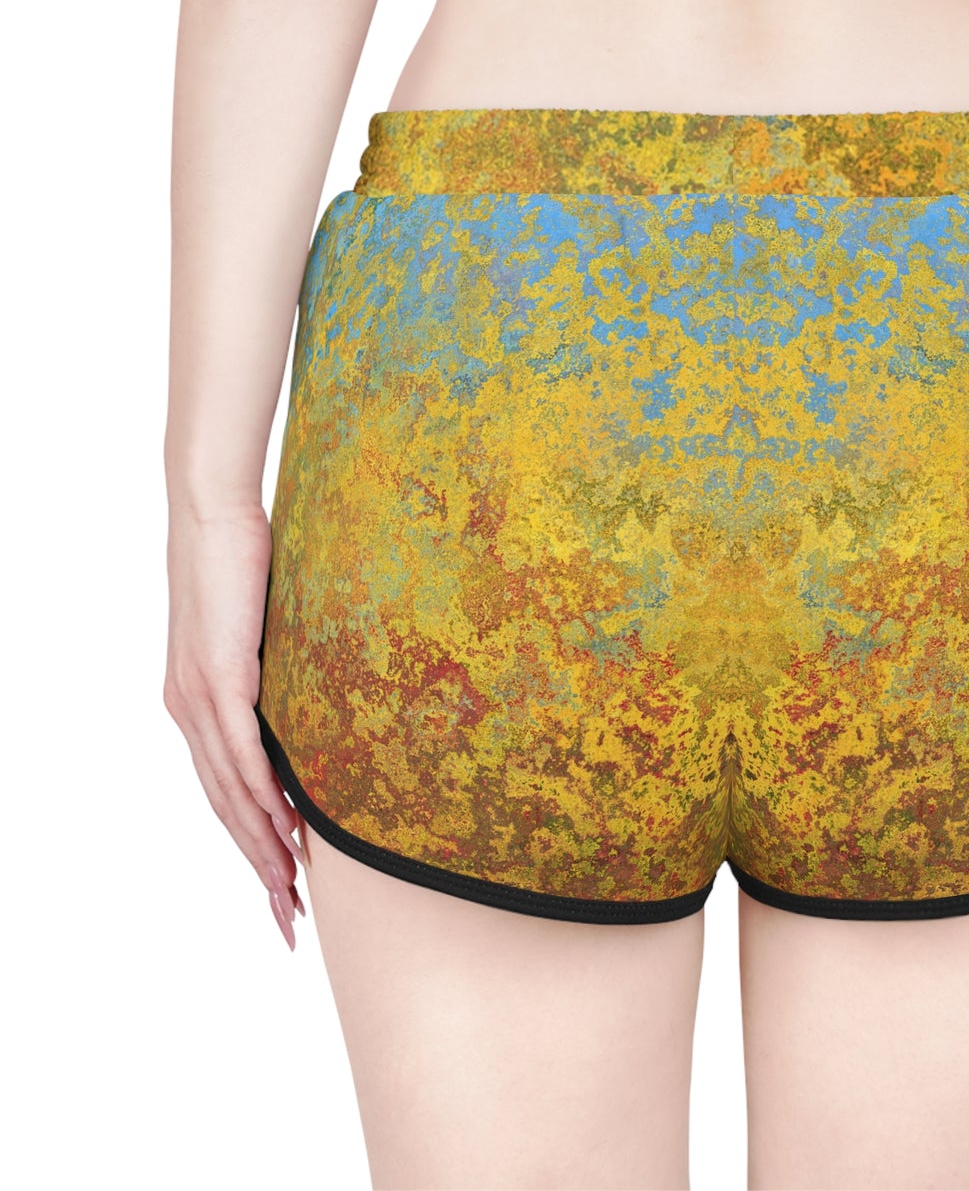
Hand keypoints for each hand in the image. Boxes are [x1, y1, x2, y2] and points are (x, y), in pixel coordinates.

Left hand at [163, 502, 305, 947]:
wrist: (211, 515)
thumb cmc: (240, 563)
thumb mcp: (261, 632)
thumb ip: (273, 675)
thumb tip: (314, 702)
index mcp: (194, 705)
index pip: (222, 793)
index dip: (249, 846)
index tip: (279, 889)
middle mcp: (188, 712)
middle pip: (224, 810)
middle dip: (257, 869)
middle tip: (287, 919)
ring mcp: (199, 699)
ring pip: (231, 793)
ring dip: (262, 847)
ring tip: (292, 889)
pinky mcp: (219, 679)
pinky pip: (241, 754)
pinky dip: (261, 798)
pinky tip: (285, 828)